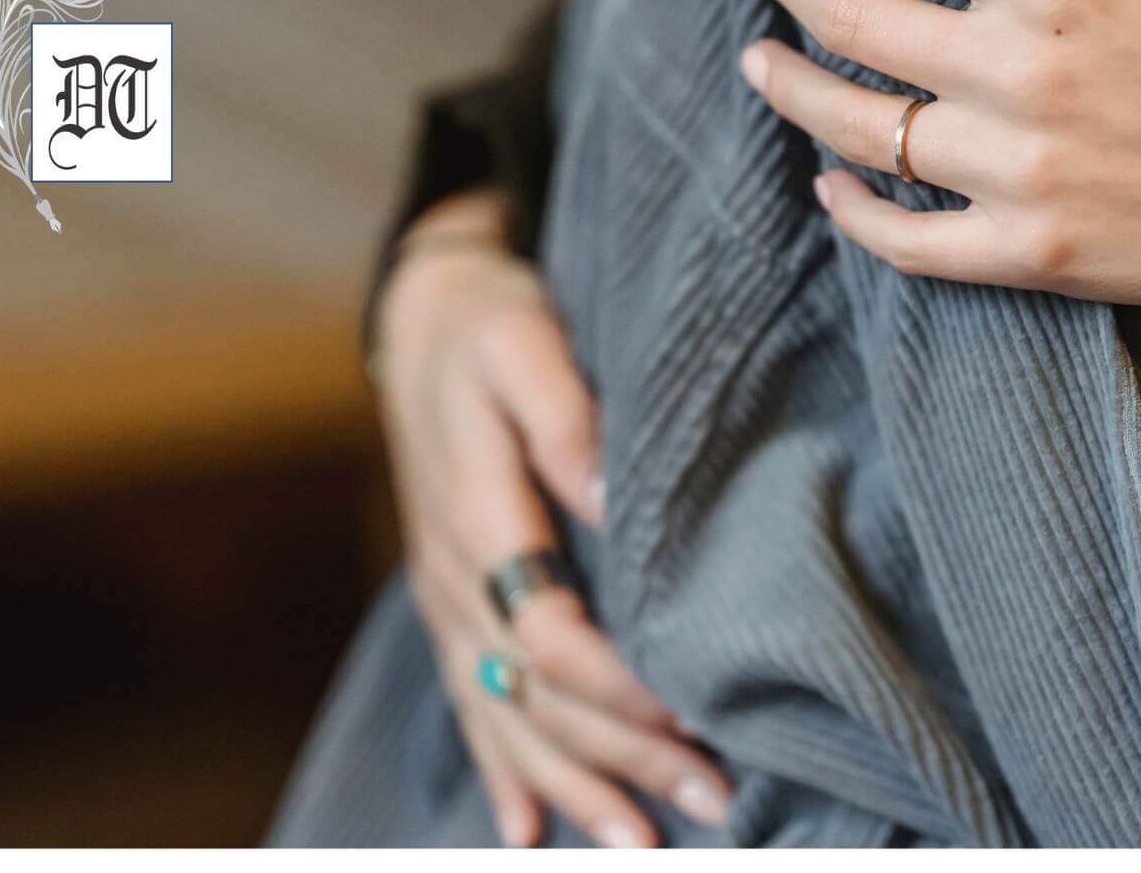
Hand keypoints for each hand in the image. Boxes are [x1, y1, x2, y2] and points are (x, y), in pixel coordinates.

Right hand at [372, 190, 730, 847]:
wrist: (423, 320)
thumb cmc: (489, 325)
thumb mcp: (523, 341)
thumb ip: (564, 418)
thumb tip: (610, 498)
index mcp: (479, 518)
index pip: (548, 635)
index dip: (618, 689)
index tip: (694, 716)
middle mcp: (457, 578)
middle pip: (538, 696)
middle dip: (624, 759)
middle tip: (717, 802)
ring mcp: (448, 601)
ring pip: (506, 717)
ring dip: (575, 785)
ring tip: (641, 844)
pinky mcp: (453, 604)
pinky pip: (470, 704)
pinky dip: (504, 770)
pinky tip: (530, 827)